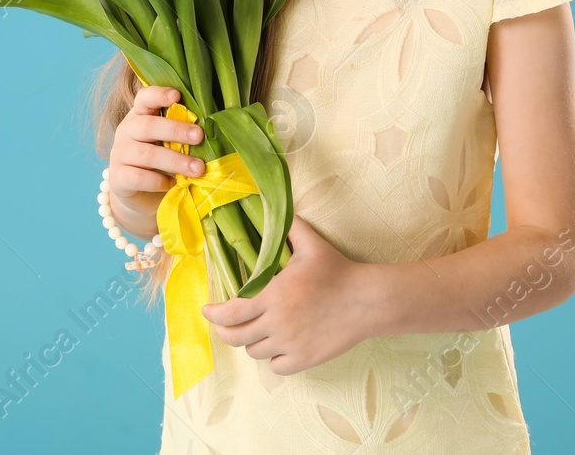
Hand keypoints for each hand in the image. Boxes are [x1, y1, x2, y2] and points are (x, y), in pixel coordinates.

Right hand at [108, 85, 205, 240]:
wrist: (141, 196)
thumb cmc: (162, 163)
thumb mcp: (170, 143)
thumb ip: (182, 135)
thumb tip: (211, 132)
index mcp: (139, 115)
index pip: (144, 98)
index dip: (159, 94)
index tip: (177, 95)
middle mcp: (126, 131)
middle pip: (147, 125)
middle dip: (175, 130)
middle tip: (198, 136)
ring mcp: (119, 154)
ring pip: (146, 154)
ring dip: (175, 160)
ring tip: (198, 168)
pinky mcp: (118, 178)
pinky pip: (139, 177)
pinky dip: (158, 181)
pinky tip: (173, 183)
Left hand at [199, 212, 387, 374]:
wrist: (367, 300)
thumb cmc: (338, 270)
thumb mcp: (311, 243)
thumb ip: (288, 227)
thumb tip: (274, 208)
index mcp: (273, 296)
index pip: (230, 312)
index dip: (214, 314)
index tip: (207, 310)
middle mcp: (277, 323)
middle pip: (236, 337)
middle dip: (225, 331)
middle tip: (224, 325)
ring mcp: (291, 344)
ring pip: (255, 352)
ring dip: (251, 342)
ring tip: (255, 331)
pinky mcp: (305, 359)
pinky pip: (276, 367)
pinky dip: (272, 359)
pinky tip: (276, 347)